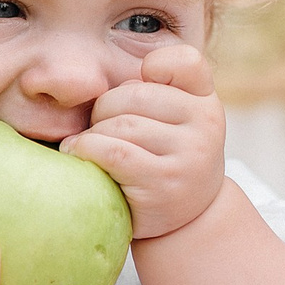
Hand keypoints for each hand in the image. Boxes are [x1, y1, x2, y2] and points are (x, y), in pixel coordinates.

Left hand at [59, 43, 226, 239]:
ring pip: (121, 124)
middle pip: (135, 94)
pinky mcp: (164, 182)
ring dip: (93, 134)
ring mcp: (190, 154)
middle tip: (98, 127)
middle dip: (104, 109)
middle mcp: (206, 123)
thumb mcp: (174, 123)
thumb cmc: (165, 161)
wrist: (186, 222)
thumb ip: (155, 93)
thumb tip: (90, 80)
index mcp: (206, 101)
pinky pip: (113, 152)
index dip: (155, 66)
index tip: (142, 85)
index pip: (185, 62)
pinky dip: (86, 150)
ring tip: (88, 146)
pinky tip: (78, 154)